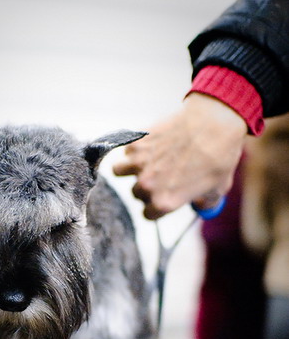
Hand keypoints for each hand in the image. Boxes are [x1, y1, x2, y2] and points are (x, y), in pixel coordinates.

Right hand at [113, 93, 246, 218]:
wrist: (213, 123)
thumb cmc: (219, 157)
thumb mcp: (218, 189)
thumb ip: (205, 201)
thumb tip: (200, 204)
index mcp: (164, 203)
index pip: (148, 215)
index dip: (158, 207)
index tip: (164, 198)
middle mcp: (147, 186)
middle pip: (137, 194)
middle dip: (147, 187)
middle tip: (162, 175)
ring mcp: (138, 164)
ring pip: (119, 171)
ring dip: (130, 168)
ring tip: (145, 162)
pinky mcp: (136, 143)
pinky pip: (127, 151)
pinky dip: (135, 148)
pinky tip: (152, 144)